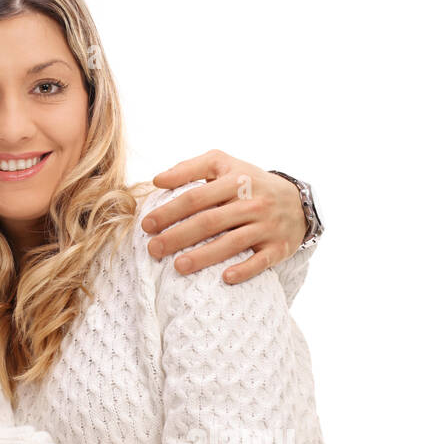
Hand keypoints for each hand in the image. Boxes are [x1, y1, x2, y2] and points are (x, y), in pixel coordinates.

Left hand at [141, 149, 306, 284]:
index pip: (196, 196)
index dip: (169, 211)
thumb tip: (157, 180)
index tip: (147, 224)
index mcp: (235, 179)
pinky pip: (261, 261)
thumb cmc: (248, 182)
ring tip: (177, 267)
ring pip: (232, 242)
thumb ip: (190, 168)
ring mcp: (267, 225)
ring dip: (203, 256)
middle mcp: (252, 201)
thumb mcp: (223, 165)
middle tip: (153, 249)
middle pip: (209, 221)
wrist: (297, 200)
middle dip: (178, 236)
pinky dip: (244, 270)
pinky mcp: (279, 247)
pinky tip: (225, 278)